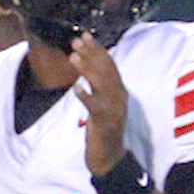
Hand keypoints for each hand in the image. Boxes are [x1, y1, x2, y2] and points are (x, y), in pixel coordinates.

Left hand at [69, 33, 129, 175]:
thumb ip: (99, 87)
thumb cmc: (104, 130)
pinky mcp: (104, 123)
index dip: (97, 49)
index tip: (85, 36)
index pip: (109, 65)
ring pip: (101, 84)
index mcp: (119, 91)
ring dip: (87, 69)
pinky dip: (86, 97)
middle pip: (106, 70)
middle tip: (76, 40)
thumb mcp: (103, 104)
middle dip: (92, 54)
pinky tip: (76, 89)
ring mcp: (113, 109)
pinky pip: (95, 107)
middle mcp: (119, 97)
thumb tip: (89, 67)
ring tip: (74, 56)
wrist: (110, 157)